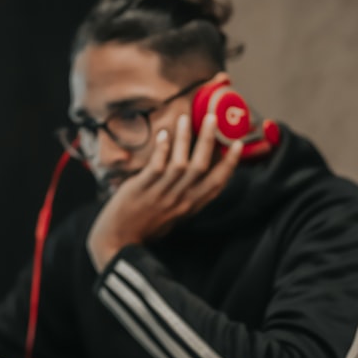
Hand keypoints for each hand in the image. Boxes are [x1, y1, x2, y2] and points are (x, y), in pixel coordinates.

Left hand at [87, 113, 243, 270]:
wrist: (119, 240)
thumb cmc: (147, 225)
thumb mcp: (175, 214)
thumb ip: (187, 195)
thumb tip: (197, 172)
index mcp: (191, 205)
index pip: (217, 184)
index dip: (230, 164)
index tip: (238, 144)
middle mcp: (180, 199)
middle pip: (201, 167)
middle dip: (208, 141)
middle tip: (212, 118)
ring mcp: (161, 194)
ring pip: (179, 163)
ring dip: (184, 139)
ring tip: (185, 119)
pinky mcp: (141, 189)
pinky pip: (155, 166)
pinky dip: (161, 150)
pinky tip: (163, 134)